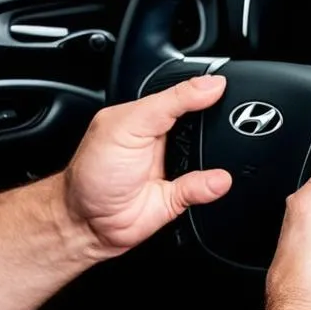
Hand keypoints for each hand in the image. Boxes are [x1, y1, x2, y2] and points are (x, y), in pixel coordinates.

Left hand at [62, 75, 232, 259]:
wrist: (85, 223)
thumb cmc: (92, 171)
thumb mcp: (128, 124)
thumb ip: (169, 103)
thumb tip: (210, 86)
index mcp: (150, 114)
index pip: (186, 93)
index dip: (206, 89)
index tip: (222, 88)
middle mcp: (165, 139)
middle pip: (205, 123)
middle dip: (218, 123)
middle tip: (225, 121)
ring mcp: (175, 167)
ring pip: (211, 156)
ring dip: (217, 155)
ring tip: (215, 153)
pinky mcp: (181, 195)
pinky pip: (208, 187)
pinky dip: (215, 184)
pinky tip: (217, 180)